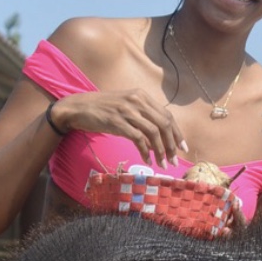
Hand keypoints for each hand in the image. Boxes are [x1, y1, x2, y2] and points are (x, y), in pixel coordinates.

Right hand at [53, 89, 187, 168]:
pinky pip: (138, 139)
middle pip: (164, 124)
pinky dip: (146, 152)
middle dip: (172, 145)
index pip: (167, 115)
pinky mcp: (118, 122)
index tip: (182, 148)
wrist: (78, 108)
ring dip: (161, 151)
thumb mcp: (125, 107)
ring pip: (153, 133)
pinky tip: (147, 160)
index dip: (177, 133)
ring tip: (162, 164)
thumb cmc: (102, 110)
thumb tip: (158, 138)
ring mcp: (127, 111)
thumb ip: (142, 117)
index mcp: (141, 96)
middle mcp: (137, 101)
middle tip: (174, 160)